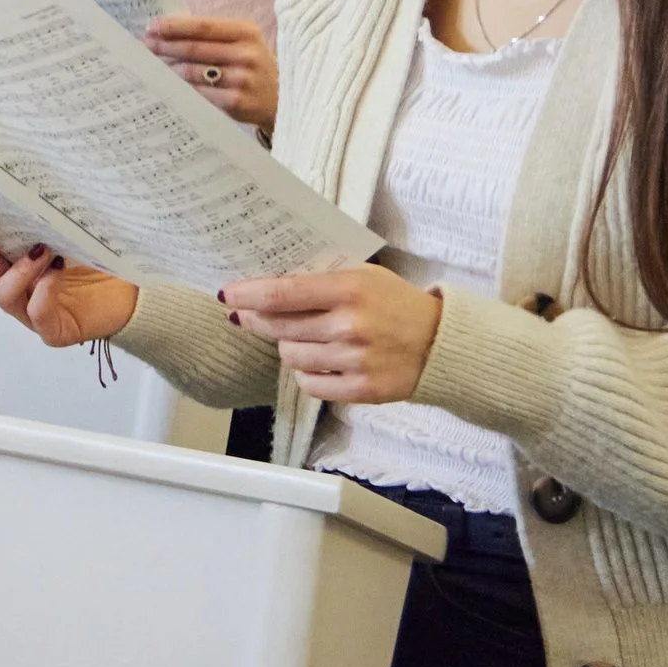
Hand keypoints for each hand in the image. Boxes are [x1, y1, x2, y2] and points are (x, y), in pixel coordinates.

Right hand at [0, 216, 140, 348]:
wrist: (139, 296)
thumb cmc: (103, 261)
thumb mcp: (71, 231)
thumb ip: (47, 216)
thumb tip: (29, 178)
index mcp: (15, 261)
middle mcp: (17, 287)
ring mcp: (31, 311)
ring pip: (2, 294)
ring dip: (16, 271)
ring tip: (40, 250)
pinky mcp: (53, 330)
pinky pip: (37, 314)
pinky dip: (44, 292)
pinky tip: (56, 275)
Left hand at [145, 15, 276, 129]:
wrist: (279, 98)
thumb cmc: (252, 65)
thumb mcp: (243, 42)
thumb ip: (212, 34)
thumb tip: (167, 29)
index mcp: (247, 32)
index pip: (203, 26)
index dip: (174, 26)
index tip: (151, 26)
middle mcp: (247, 54)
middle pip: (194, 48)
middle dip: (165, 46)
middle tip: (145, 45)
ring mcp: (242, 80)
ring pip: (193, 72)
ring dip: (168, 68)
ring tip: (152, 65)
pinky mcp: (236, 102)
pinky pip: (198, 92)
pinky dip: (180, 87)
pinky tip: (168, 84)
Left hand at [221, 264, 441, 402]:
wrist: (441, 344)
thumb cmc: (396, 303)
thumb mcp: (363, 276)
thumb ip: (320, 279)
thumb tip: (265, 284)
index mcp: (349, 289)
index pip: (282, 293)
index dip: (247, 294)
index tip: (227, 294)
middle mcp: (349, 326)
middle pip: (279, 326)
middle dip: (258, 320)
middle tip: (248, 315)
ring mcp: (355, 361)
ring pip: (290, 356)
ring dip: (288, 346)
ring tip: (304, 337)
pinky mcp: (361, 390)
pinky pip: (309, 384)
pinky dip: (306, 374)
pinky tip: (317, 362)